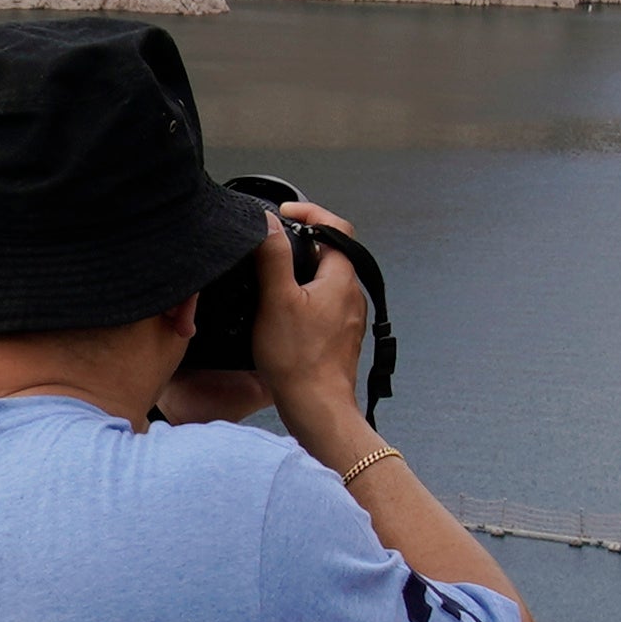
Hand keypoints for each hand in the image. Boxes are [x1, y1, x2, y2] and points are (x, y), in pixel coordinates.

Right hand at [246, 202, 371, 437]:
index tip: (285, 212)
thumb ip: (273, 257)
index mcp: (342, 279)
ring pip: (326, 281)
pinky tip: (282, 314)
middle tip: (272, 246)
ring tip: (273, 280)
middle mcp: (352, 295)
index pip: (336, 227)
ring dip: (302, 273)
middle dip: (301, 244)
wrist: (318, 409)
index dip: (311, 211)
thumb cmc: (299, 362)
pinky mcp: (339, 337)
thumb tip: (268, 222)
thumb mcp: (276, 300)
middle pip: (331, 253)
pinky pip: (324, 305)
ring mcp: (348, 318)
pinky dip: (305, 298)